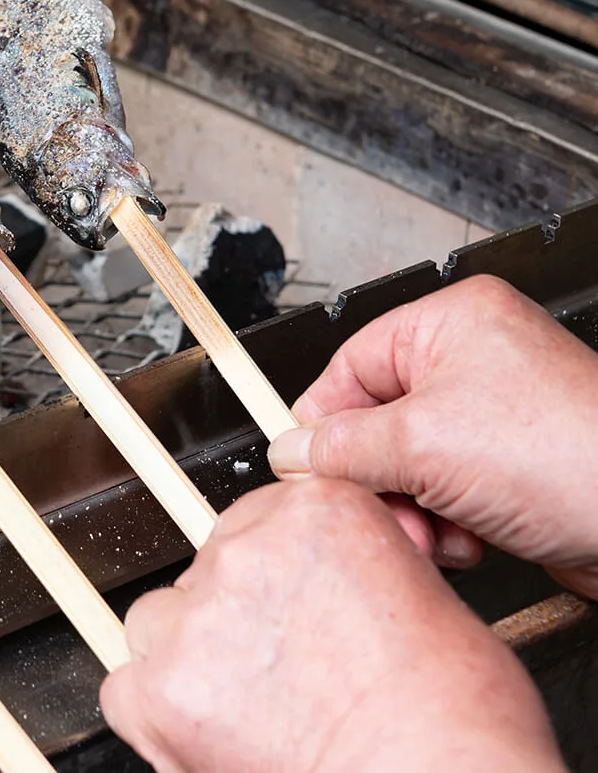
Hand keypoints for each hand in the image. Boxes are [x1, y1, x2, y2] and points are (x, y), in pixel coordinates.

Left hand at [101, 479, 564, 772]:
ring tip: (250, 707)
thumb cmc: (454, 715)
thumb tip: (321, 580)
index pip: (258, 517)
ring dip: (191, 656)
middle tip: (281, 669)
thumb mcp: (420, 592)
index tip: (290, 604)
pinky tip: (212, 736)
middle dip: (236, 615)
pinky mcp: (161, 688)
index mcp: (317, 512)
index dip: (276, 572)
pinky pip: (128, 689)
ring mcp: (197, 618)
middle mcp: (247, 552)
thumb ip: (350, 565)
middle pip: (209, 569)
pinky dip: (158, 716)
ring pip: (160, 622)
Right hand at [268, 275, 597, 596]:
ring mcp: (495, 415)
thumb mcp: (422, 444)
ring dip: (410, 509)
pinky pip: (443, 492)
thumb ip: (342, 446)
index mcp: (450, 323)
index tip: (306, 467)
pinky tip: (467, 539)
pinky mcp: (511, 466)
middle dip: (376, 479)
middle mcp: (473, 360)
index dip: (324, 422)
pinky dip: (444, 523)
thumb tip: (292, 451)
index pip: (347, 366)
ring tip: (437, 531)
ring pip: (405, 465)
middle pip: (373, 422)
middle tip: (384, 509)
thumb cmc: (572, 457)